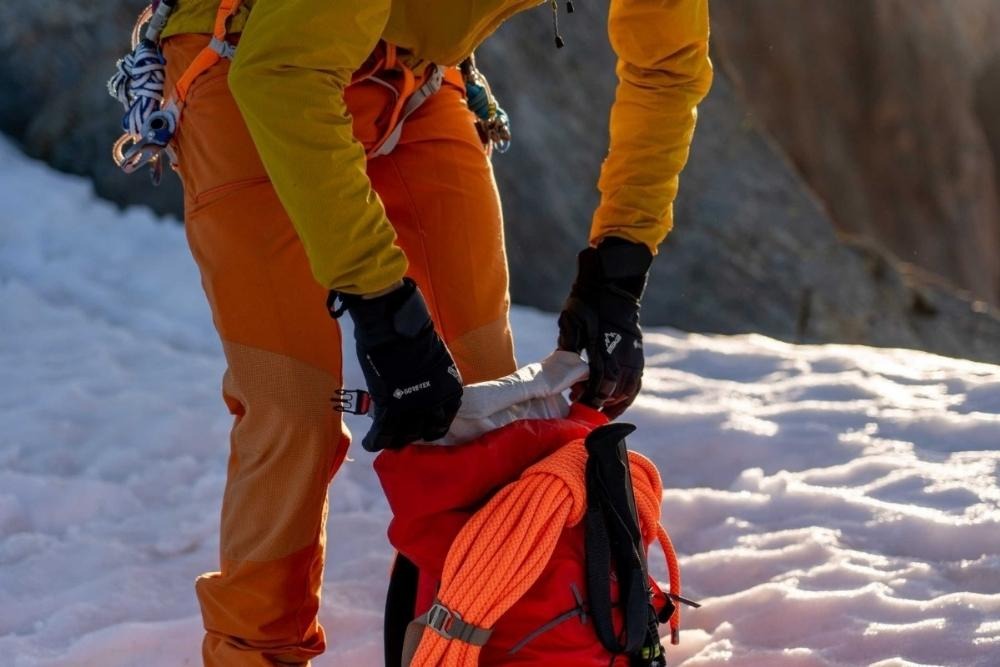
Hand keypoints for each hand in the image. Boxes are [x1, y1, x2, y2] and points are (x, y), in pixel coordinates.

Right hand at [329, 278, 462, 450]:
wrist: (395, 328)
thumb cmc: (414, 334)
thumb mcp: (435, 358)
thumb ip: (431, 376)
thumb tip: (420, 380)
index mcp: (450, 389)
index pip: (445, 418)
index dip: (432, 424)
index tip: (424, 425)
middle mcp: (435, 403)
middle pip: (426, 431)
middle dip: (415, 433)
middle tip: (404, 433)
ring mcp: (413, 408)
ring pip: (404, 436)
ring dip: (395, 439)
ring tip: (387, 440)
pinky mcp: (389, 409)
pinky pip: (382, 433)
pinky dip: (375, 441)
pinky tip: (370, 444)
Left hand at [558, 238, 651, 418]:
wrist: (613, 282)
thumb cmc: (588, 301)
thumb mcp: (571, 322)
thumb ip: (567, 348)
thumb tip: (559, 370)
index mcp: (604, 350)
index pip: (599, 385)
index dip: (588, 398)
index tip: (575, 403)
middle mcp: (623, 356)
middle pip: (615, 392)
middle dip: (599, 402)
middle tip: (582, 406)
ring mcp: (633, 355)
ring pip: (629, 389)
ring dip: (616, 402)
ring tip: (601, 409)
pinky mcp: (637, 352)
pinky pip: (636, 380)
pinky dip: (628, 392)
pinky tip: (617, 397)